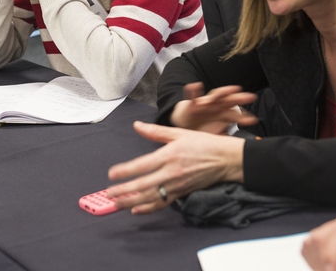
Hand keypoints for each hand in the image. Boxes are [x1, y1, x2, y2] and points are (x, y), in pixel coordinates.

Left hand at [106, 121, 243, 214]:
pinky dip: (149, 208)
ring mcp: (177, 185)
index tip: (111, 174)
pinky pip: (163, 203)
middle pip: (143, 185)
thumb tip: (137, 125)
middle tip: (108, 194)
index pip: (142, 165)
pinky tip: (136, 210)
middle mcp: (171, 172)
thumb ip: (155, 132)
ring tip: (116, 204)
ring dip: (132, 202)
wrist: (226, 159)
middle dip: (124, 191)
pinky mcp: (182, 193)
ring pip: (151, 197)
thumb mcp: (179, 133)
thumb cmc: (204, 144)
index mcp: (169, 155)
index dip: (125, 171)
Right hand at [170, 82, 257, 132]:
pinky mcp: (192, 104)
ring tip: (232, 89)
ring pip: (215, 96)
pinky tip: (197, 85)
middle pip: (230, 101)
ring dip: (224, 92)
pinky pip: (193, 96)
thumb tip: (240, 148)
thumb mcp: (216, 134)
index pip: (236, 114)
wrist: (185, 121)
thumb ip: (226, 137)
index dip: (244, 117)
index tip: (253, 120)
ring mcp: (205, 104)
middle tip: (251, 97)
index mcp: (222, 114)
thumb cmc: (202, 127)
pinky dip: (193, 90)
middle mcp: (216, 107)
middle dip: (240, 98)